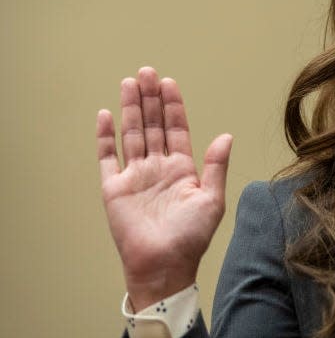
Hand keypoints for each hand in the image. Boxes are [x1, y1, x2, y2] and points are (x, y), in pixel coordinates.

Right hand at [97, 67, 232, 310]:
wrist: (163, 265)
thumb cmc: (190, 238)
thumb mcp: (211, 199)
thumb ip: (216, 166)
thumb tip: (226, 136)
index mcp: (182, 169)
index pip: (176, 129)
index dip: (173, 106)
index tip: (169, 83)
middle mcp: (158, 168)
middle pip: (153, 125)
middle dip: (150, 98)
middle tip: (146, 72)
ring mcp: (135, 176)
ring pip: (132, 134)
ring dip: (130, 109)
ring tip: (129, 83)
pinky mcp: (114, 188)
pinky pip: (108, 157)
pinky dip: (105, 137)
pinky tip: (106, 115)